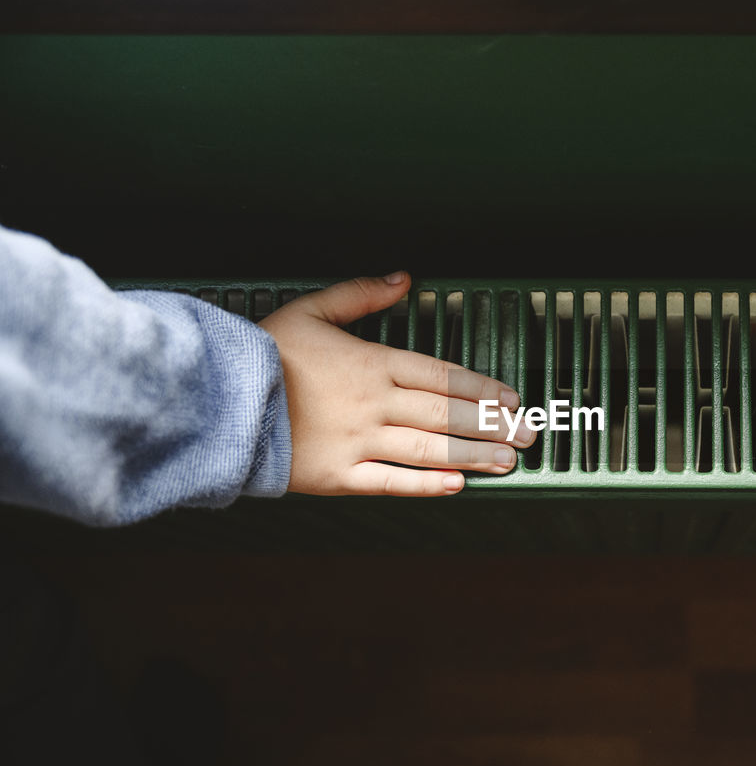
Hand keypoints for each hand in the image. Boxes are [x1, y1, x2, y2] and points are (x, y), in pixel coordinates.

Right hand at [259, 272, 532, 495]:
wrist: (216, 399)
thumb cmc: (263, 356)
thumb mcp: (311, 310)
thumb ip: (361, 296)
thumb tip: (403, 279)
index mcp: (371, 362)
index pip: (443, 374)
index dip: (483, 387)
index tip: (511, 397)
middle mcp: (373, 402)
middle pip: (447, 413)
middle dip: (494, 424)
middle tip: (529, 433)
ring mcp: (358, 441)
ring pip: (430, 449)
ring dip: (475, 455)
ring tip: (508, 461)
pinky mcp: (338, 475)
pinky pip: (391, 481)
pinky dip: (427, 485)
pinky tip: (458, 485)